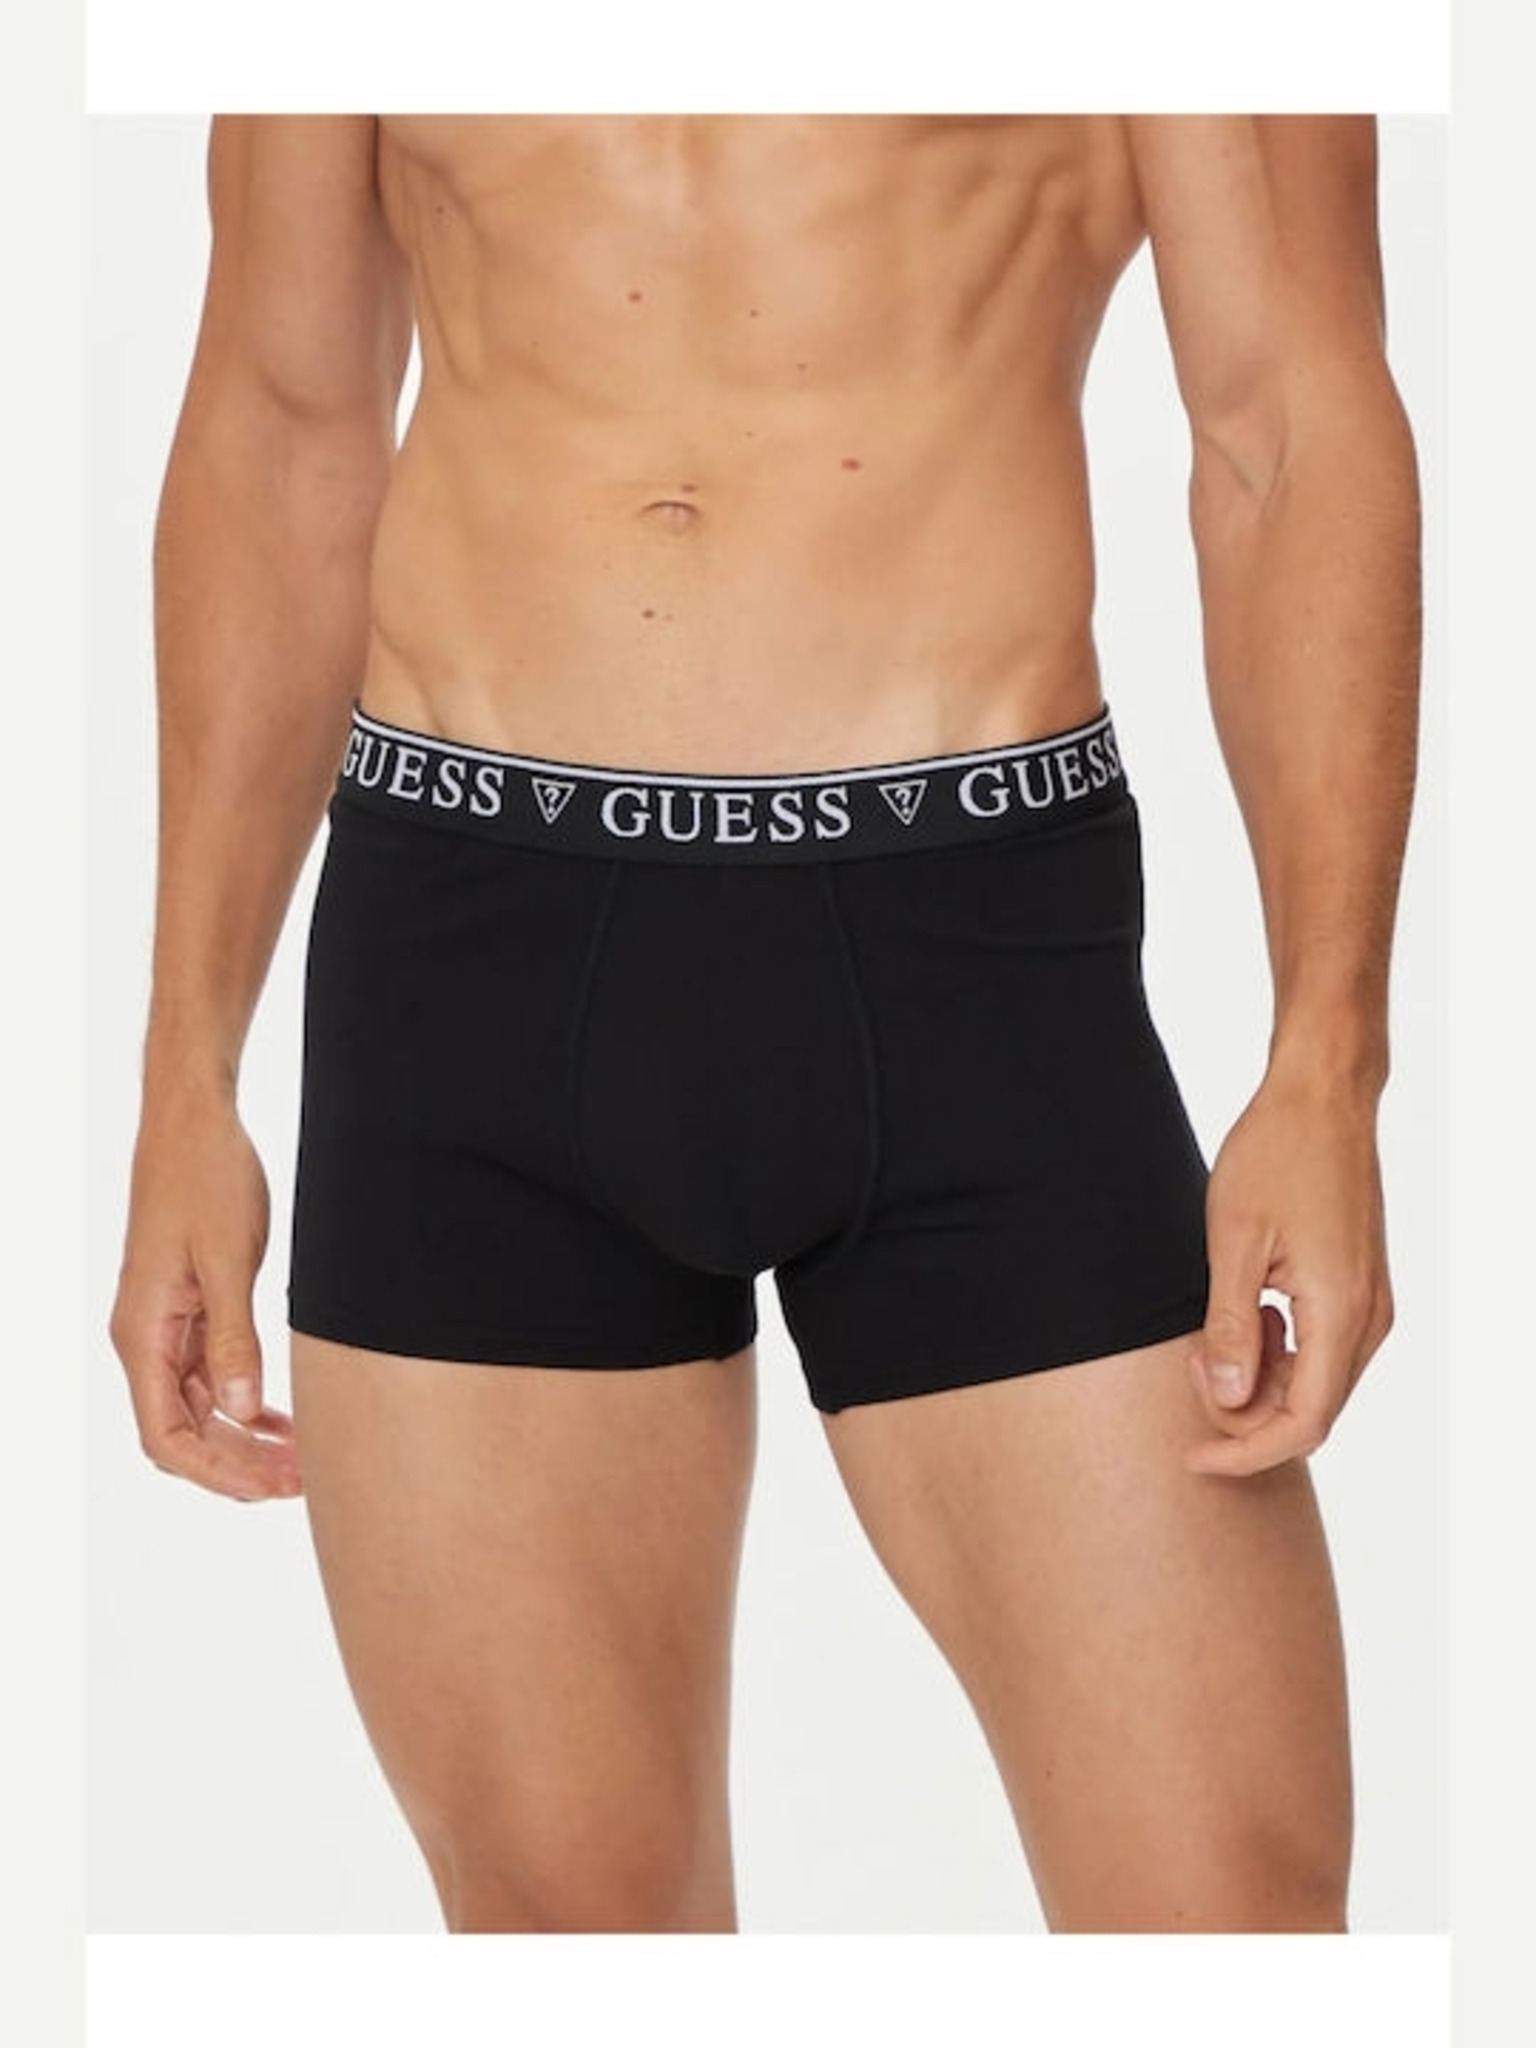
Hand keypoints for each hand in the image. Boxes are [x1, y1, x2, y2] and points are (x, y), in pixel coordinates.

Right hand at [109, 1088, 301, 1502]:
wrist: (195, 1122)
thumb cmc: (207, 1179)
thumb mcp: (228, 1262)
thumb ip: (235, 1339)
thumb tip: (243, 1412)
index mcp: (144, 1334)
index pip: (166, 1436)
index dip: (217, 1471)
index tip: (271, 1487)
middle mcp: (147, 1337)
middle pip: (183, 1432)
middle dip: (238, 1464)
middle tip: (301, 1482)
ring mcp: (167, 1325)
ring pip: (200, 1408)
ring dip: (245, 1438)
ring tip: (300, 1460)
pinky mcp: (190, 1307)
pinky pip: (212, 1374)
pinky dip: (245, 1402)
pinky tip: (282, 1419)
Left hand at [1185, 1064, 1394, 1476]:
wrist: (1322, 1098)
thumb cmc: (1274, 1156)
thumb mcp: (1231, 1242)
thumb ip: (1229, 1328)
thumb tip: (1226, 1401)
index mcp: (1339, 1313)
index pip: (1302, 1424)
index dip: (1245, 1452)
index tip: (1193, 1458)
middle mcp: (1367, 1319)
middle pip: (1311, 1412)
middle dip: (1244, 1411)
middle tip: (1193, 1361)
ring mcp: (1369, 1305)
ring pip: (1315, 1383)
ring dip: (1259, 1378)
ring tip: (1212, 1329)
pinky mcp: (1360, 1289)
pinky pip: (1321, 1350)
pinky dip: (1278, 1350)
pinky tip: (1245, 1310)